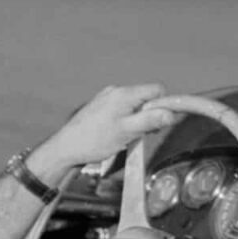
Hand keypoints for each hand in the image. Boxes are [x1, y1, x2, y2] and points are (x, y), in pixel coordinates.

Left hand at [28, 84, 179, 176]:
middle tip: (140, 133)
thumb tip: (171, 113)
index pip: (156, 90)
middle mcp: (115, 92)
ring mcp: (107, 98)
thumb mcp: (127, 132)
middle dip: (149, 115)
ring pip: (134, 105)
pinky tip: (117, 134)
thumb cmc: (93, 141)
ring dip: (137, 120)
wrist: (66, 148)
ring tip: (126, 136)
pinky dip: (125, 121)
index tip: (158, 123)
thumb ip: (150, 120)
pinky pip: (122, 110)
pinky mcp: (101, 107)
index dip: (163, 106)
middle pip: (146, 98)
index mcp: (123, 94)